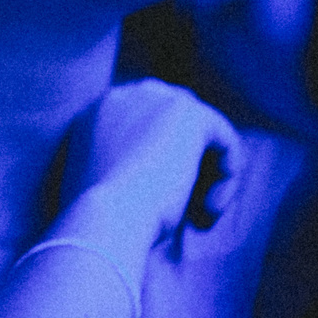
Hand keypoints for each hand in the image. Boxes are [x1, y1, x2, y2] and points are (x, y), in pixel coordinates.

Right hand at [66, 80, 242, 265]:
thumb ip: (118, 169)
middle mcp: (121, 96)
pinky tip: (209, 209)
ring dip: (207, 174)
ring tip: (200, 214)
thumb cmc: (99, 220)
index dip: (157, 162)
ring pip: (200, 133)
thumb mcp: (100, 188)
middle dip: (185, 160)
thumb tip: (154, 182)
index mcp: (92, 115)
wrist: (105, 218)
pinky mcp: (188, 113)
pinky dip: (225, 176)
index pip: (139, 126)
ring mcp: (155, 99)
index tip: (160, 201)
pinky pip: (224, 139)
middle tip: (188, 207)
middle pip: (172, 121)